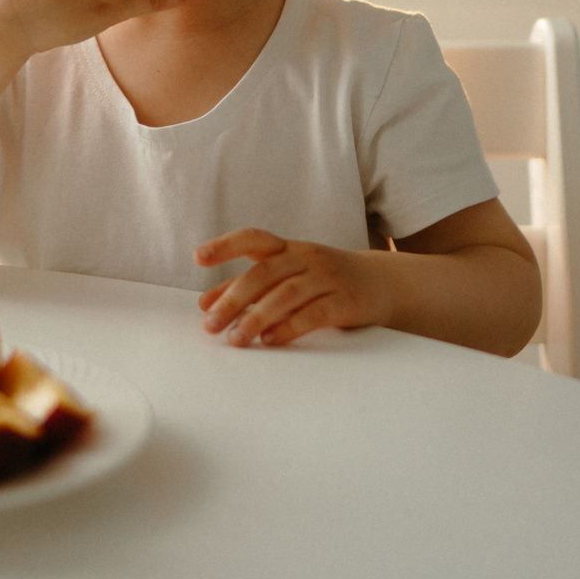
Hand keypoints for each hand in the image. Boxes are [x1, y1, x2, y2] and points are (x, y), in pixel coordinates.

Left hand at [195, 229, 392, 347]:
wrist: (381, 283)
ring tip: (236, 339)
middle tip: (210, 324)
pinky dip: (290, 327)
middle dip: (233, 299)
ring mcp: (327, 278)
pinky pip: (314, 313)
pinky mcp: (345, 301)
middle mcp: (306, 257)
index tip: (198, 258)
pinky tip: (270, 340)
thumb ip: (247, 287)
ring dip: (257, 318)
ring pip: (286, 294)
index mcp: (287, 248)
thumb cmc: (323, 280)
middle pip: (264, 273)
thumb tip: (205, 303)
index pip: (253, 238)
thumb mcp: (287, 276)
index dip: (225, 246)